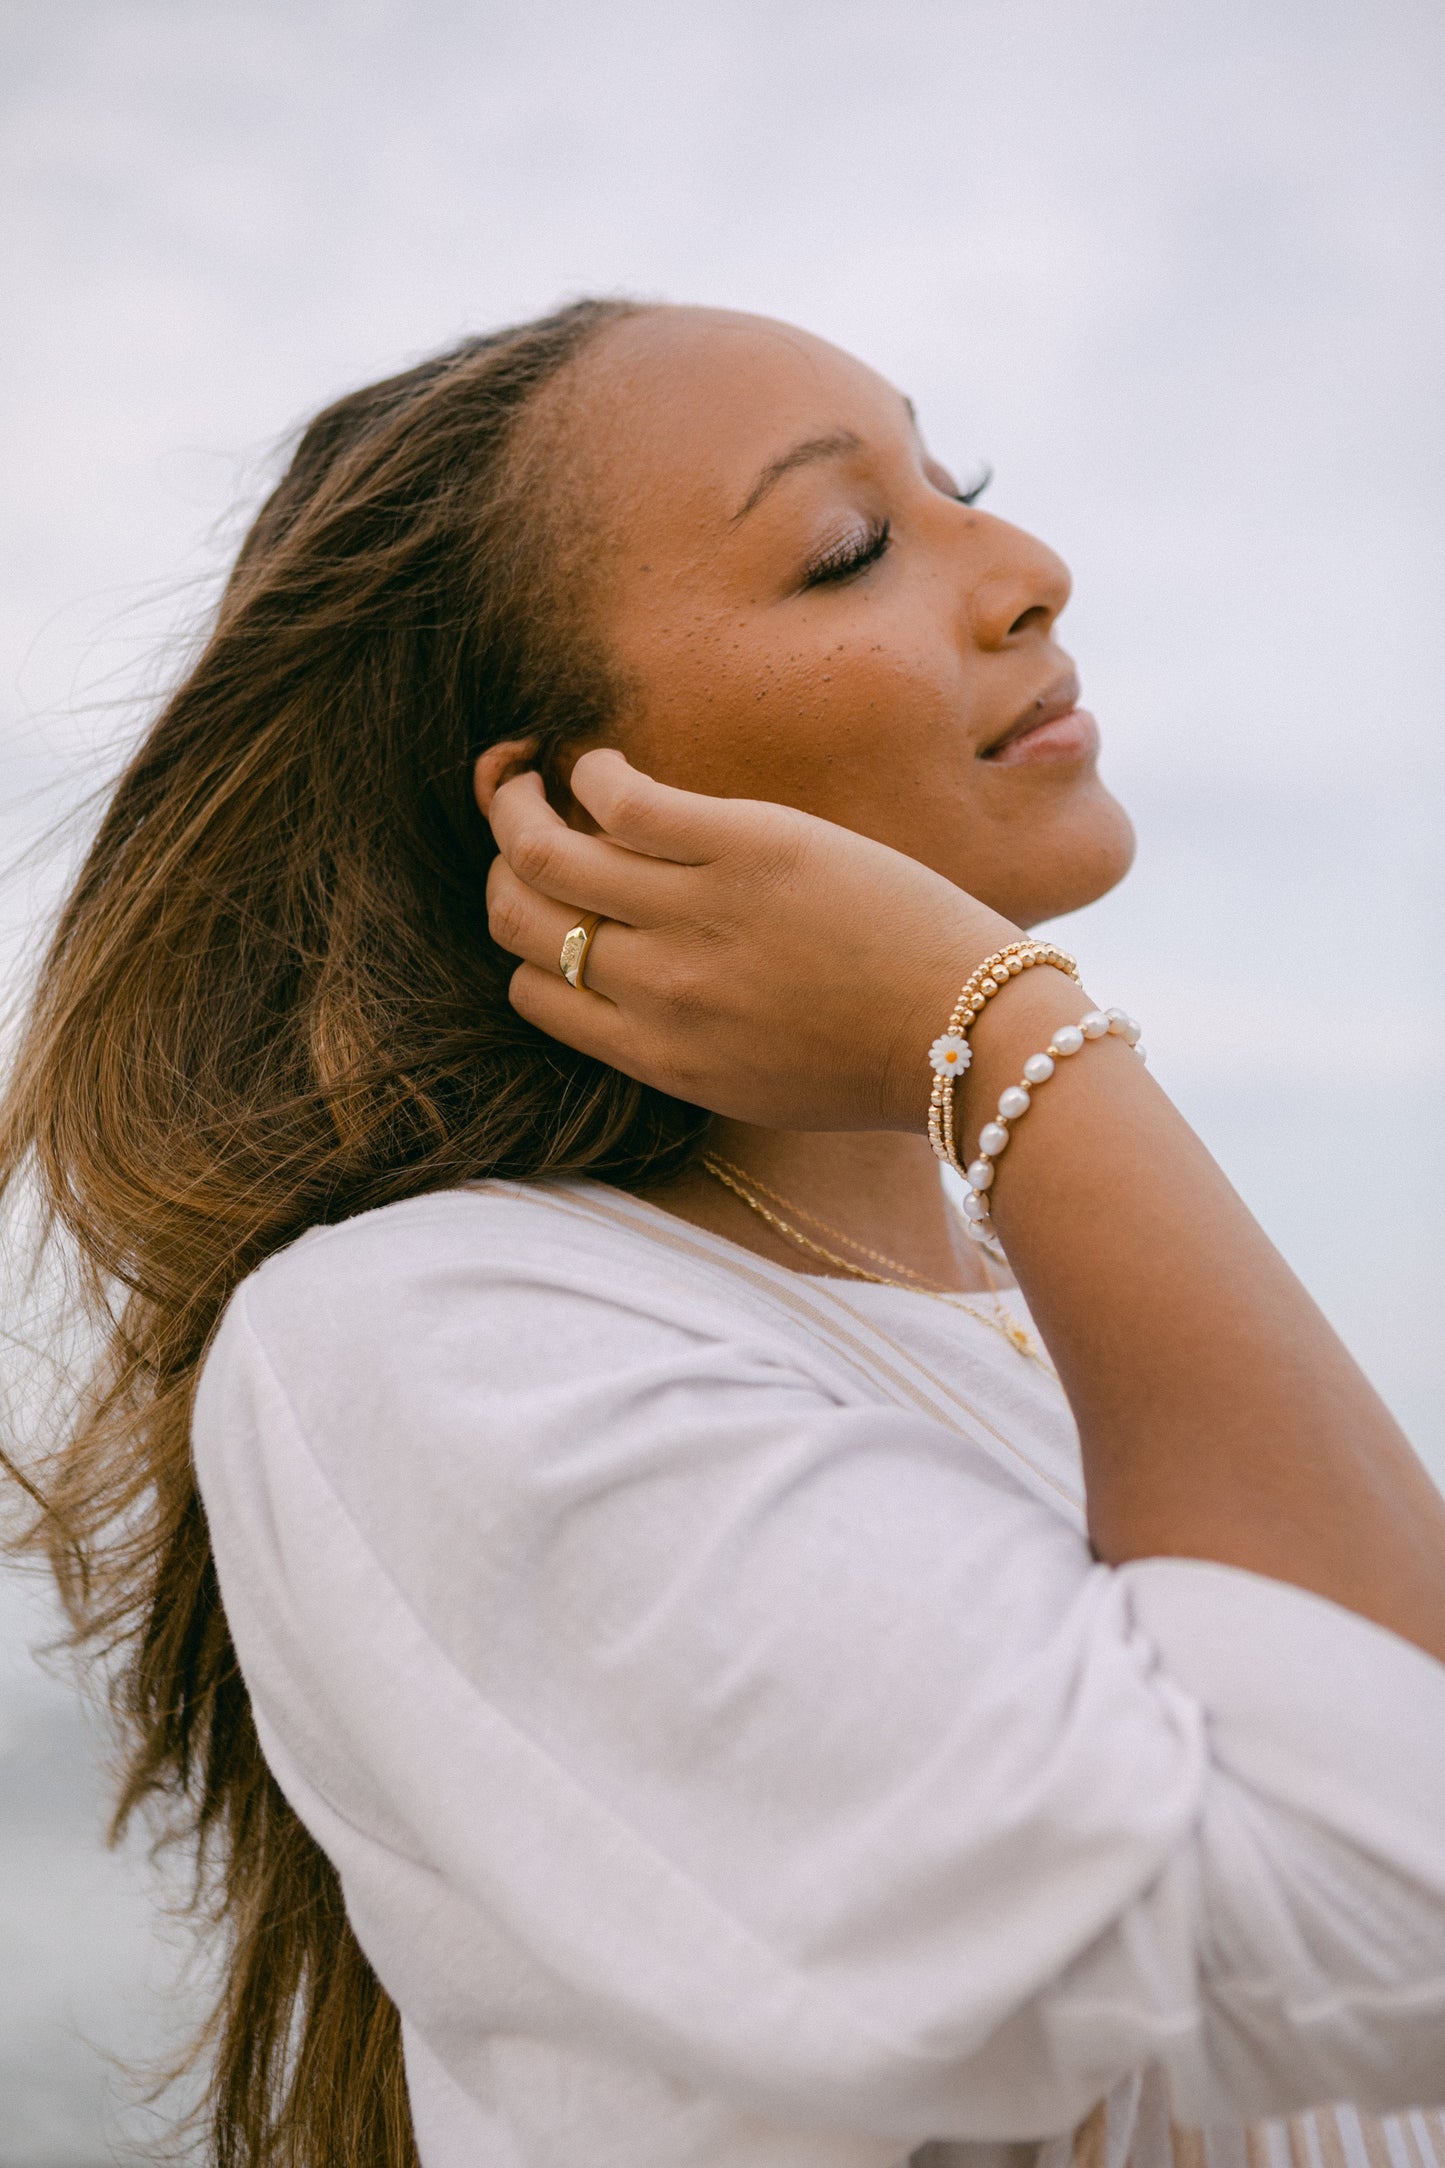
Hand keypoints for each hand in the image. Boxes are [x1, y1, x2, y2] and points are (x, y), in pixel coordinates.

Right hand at [483, 750, 1020, 1130]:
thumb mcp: (754, 1082)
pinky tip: (609, 765)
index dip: (533, 943)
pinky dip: (594, 771)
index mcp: (655, 1055)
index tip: (555, 906)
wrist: (967, 1032)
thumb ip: (682, 1042)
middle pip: (517, 916)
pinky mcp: (743, 848)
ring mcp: (694, 917)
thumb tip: (635, 994)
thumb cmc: (877, 1059)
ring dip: (516, 799)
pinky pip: (620, 797)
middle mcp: (656, 991)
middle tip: (519, 820)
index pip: (533, 989)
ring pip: (543, 850)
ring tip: (526, 771)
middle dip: (503, 864)